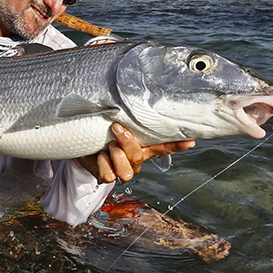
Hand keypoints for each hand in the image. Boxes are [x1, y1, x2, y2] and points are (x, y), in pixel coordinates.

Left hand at [77, 122, 194, 183]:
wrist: (82, 143)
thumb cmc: (101, 131)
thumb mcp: (115, 122)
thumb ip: (126, 116)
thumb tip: (131, 97)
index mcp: (142, 146)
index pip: (163, 146)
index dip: (177, 145)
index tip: (190, 141)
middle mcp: (134, 160)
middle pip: (138, 157)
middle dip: (127, 143)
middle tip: (117, 129)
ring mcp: (122, 169)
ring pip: (126, 172)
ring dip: (116, 156)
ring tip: (109, 145)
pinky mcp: (106, 176)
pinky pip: (108, 176)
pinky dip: (102, 164)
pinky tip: (99, 155)